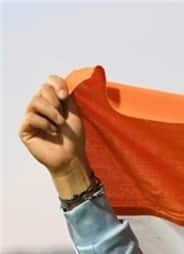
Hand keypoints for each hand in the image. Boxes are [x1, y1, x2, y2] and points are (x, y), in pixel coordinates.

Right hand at [19, 75, 93, 197]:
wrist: (71, 158)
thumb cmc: (74, 139)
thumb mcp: (74, 114)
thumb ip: (68, 97)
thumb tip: (63, 82)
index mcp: (53, 101)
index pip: (49, 82)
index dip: (56, 85)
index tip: (65, 96)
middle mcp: (41, 106)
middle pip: (42, 89)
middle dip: (55, 102)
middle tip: (63, 118)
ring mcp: (31, 116)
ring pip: (35, 101)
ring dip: (51, 113)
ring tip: (59, 125)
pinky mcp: (25, 129)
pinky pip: (31, 117)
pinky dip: (44, 124)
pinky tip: (52, 132)